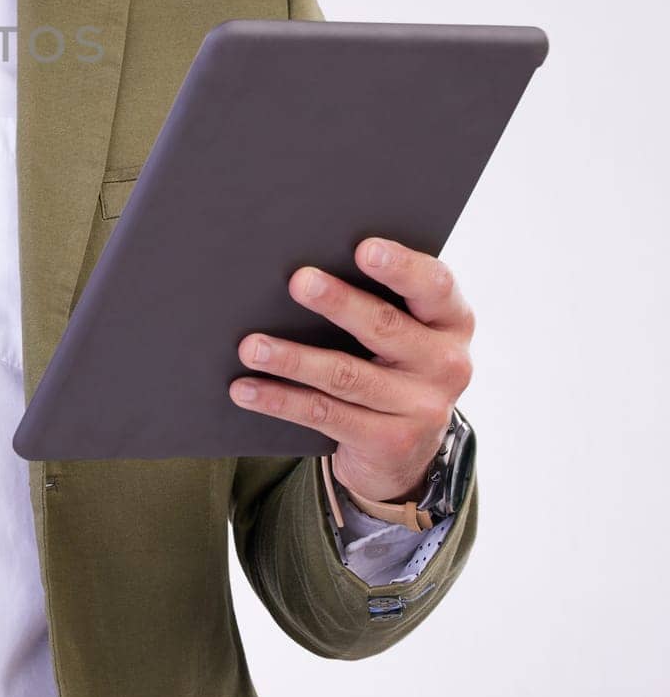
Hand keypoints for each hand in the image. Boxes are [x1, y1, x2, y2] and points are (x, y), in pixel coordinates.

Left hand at [230, 237, 474, 503]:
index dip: (401, 266)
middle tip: (298, 281)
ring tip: (250, 346)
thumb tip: (301, 268)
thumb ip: (373, 296)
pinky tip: (245, 389)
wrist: (406, 448)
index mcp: (452, 320)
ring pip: (345, 374)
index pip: (435, 286)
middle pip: (385, 326)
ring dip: (292, 358)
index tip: (364, 248)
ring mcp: (422, 408)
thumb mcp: (400, 330)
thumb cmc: (390, 360)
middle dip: (338, 302)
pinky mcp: (390, 443)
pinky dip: (279, 400)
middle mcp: (447, 364)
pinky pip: (324, 414)